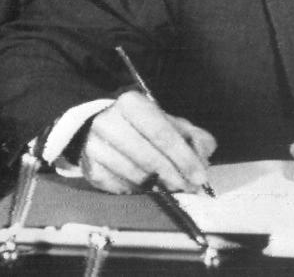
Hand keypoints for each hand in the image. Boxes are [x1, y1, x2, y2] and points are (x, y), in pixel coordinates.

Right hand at [77, 90, 216, 193]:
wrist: (103, 129)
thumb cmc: (144, 127)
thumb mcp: (171, 123)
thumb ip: (194, 136)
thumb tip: (203, 156)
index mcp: (131, 103)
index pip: (162, 133)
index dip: (184, 157)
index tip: (199, 176)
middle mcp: (109, 122)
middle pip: (148, 157)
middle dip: (174, 176)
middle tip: (190, 187)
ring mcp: (95, 146)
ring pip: (134, 175)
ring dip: (158, 186)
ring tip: (172, 187)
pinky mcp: (89, 168)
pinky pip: (119, 187)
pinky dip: (138, 191)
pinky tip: (148, 187)